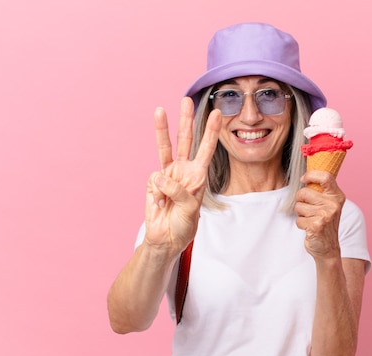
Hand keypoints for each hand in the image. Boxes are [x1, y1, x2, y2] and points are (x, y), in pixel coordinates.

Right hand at [143, 97, 220, 253]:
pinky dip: (159, 192)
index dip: (211, 132)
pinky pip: (155, 181)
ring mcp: (167, 174)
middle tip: (187, 100)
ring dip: (162, 129)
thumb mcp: (190, 210)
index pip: (206, 149)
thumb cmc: (183, 225)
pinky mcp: (153, 182)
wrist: (165, 238)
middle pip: (185, 140)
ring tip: (160, 110)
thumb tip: (161, 177)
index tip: (218, 113)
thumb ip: (179, 192)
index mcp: (198, 175)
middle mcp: (183, 171)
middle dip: (186, 120)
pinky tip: (162, 204)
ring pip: (165, 148)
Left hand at [294, 171, 345, 258]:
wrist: (328, 248)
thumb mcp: (329, 204)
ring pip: (299, 206)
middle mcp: (333, 205)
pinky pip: (298, 219)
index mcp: (337, 196)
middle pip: (304, 192)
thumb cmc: (325, 223)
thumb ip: (322, 191)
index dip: (311, 175)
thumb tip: (307, 175)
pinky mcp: (316, 225)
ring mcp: (326, 215)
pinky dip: (300, 224)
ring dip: (300, 214)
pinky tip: (309, 228)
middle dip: (300, 200)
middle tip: (307, 208)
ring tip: (310, 219)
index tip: (303, 179)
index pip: (325, 177)